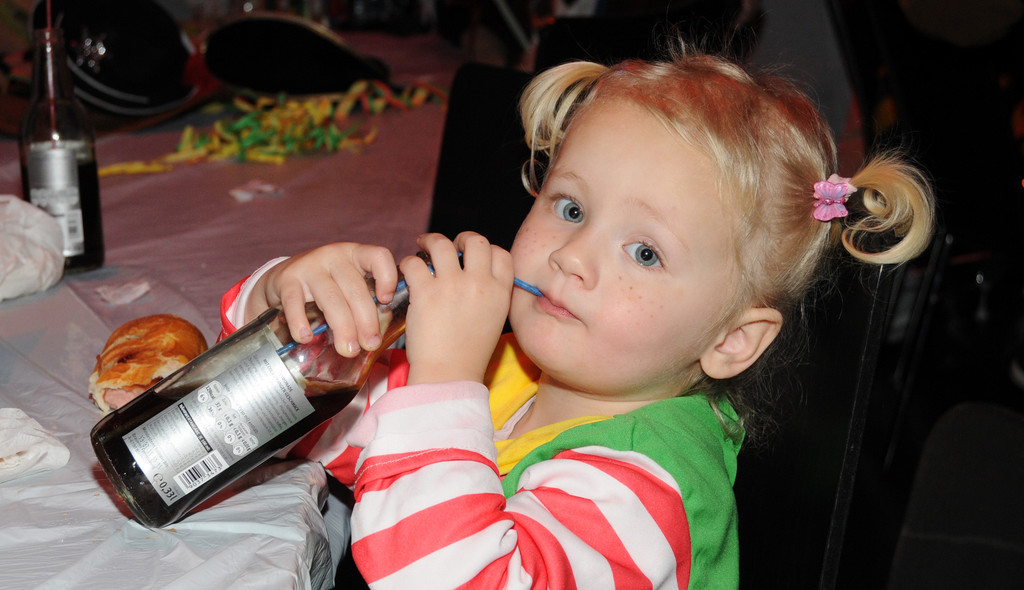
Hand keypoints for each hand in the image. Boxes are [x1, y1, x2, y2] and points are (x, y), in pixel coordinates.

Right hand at [247, 243, 397, 356]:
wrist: (283, 277)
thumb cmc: (327, 285)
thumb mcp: (348, 283)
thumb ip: (365, 300)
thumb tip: (379, 337)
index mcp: (356, 255)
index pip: (378, 256)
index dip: (387, 277)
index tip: (386, 301)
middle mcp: (334, 256)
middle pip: (355, 289)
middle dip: (366, 321)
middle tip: (370, 344)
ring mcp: (310, 266)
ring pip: (331, 299)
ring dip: (342, 327)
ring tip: (348, 350)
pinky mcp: (287, 279)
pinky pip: (295, 302)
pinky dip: (300, 322)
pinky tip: (306, 338)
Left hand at [402, 232, 513, 384]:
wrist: (449, 376)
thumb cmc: (468, 356)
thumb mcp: (493, 322)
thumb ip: (490, 297)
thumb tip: (477, 279)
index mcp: (500, 292)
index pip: (501, 254)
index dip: (488, 249)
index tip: (474, 255)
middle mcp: (480, 283)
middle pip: (476, 241)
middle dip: (461, 238)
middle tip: (448, 245)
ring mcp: (452, 285)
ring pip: (442, 244)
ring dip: (430, 241)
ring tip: (422, 245)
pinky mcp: (426, 292)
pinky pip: (414, 263)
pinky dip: (408, 263)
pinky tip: (407, 271)